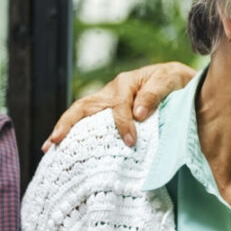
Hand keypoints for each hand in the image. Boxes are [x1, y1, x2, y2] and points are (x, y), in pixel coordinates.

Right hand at [42, 62, 196, 150]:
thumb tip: (138, 114)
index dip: (122, 124)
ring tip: (49, 148)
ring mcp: (107, 103)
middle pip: (83, 107)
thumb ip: (155, 94)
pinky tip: (65, 150)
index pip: (118, 106)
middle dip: (67, 124)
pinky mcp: (109, 113)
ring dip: (64, 130)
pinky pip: (89, 123)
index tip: (131, 141)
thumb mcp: (170, 80)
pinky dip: (75, 135)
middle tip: (54, 142)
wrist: (181, 83)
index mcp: (126, 83)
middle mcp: (111, 92)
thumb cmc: (176, 82)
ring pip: (81, 114)